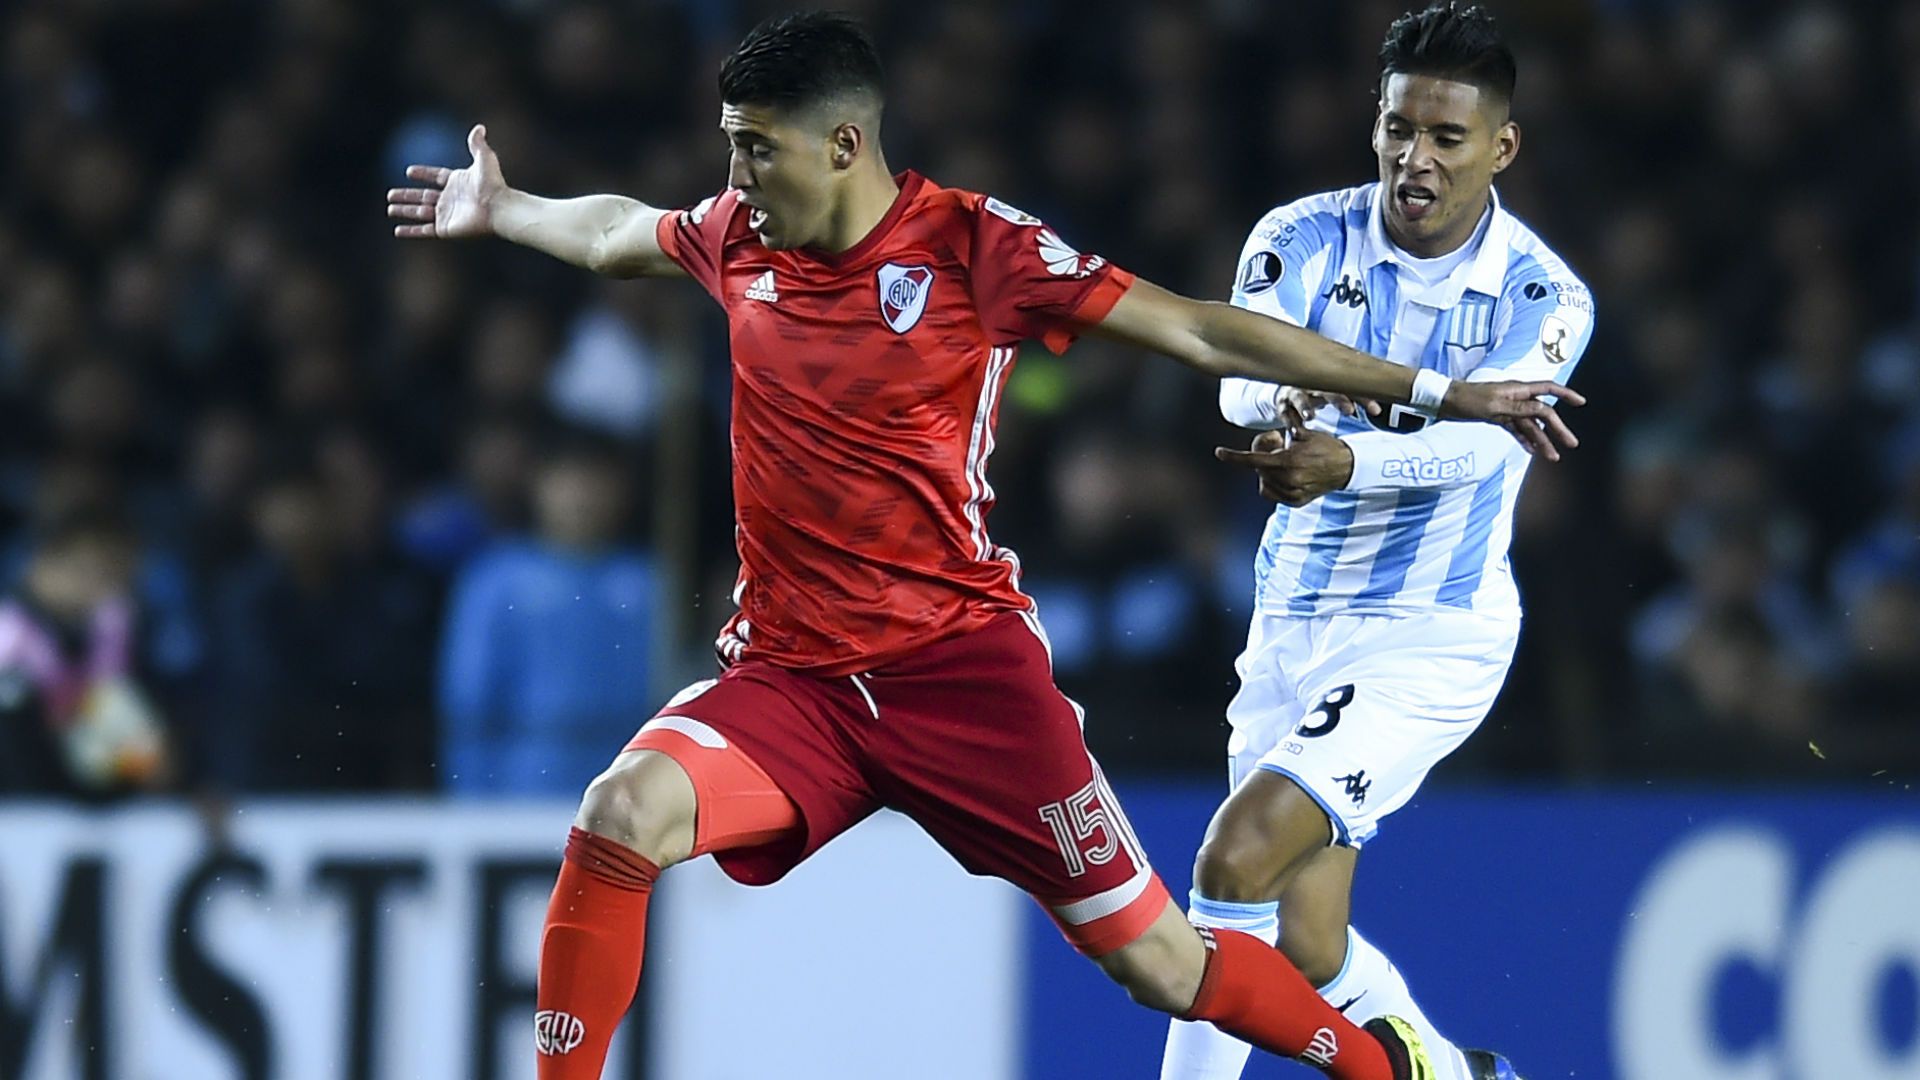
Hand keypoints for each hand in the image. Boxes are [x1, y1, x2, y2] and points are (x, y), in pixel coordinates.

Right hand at [387, 124, 506, 238]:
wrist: (498, 208)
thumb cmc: (493, 184)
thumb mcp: (484, 158)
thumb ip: (477, 144)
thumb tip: (479, 127)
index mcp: (457, 182)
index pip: (436, 176)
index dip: (423, 174)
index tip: (409, 172)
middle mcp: (450, 198)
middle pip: (423, 196)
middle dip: (406, 196)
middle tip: (390, 195)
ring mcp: (447, 214)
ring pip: (420, 213)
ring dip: (404, 211)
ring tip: (389, 209)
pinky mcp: (445, 229)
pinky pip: (424, 230)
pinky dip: (411, 231)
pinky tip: (398, 231)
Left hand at [1214, 428, 1354, 505]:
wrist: (1348, 466)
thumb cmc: (1324, 446)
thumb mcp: (1303, 434)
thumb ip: (1278, 440)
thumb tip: (1260, 444)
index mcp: (1289, 461)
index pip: (1254, 460)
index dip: (1234, 457)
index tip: (1219, 452)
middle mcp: (1289, 480)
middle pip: (1258, 470)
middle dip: (1261, 457)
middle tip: (1276, 444)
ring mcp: (1293, 493)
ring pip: (1263, 483)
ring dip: (1267, 472)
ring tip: (1285, 460)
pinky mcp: (1297, 502)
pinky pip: (1272, 494)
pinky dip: (1273, 484)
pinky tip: (1286, 474)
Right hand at [1277, 387, 1380, 432]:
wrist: (1287, 390)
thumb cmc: (1317, 392)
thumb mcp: (1335, 393)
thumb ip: (1354, 399)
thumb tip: (1377, 410)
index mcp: (1330, 380)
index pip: (1350, 386)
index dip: (1363, 397)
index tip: (1375, 410)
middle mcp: (1312, 383)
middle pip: (1326, 388)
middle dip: (1338, 399)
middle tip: (1349, 411)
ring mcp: (1295, 392)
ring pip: (1300, 398)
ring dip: (1305, 407)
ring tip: (1310, 417)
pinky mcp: (1282, 404)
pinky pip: (1284, 412)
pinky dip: (1289, 421)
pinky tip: (1294, 430)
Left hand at [1438, 379, 1586, 459]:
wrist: (1445, 402)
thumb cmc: (1468, 400)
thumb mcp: (1494, 405)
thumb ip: (1519, 409)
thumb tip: (1543, 410)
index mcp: (1517, 390)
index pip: (1548, 389)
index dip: (1566, 394)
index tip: (1581, 403)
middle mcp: (1516, 398)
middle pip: (1542, 413)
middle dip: (1558, 429)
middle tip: (1571, 444)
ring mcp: (1507, 409)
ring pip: (1530, 426)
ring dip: (1542, 441)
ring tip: (1552, 457)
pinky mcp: (1498, 418)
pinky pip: (1516, 430)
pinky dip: (1524, 440)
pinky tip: (1532, 452)